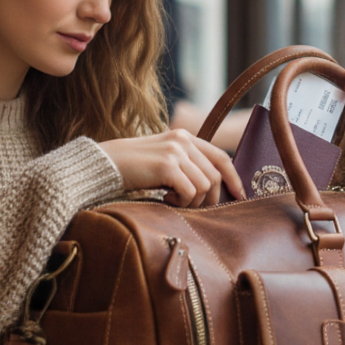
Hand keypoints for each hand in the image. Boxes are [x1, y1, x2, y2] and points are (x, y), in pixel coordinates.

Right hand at [100, 131, 245, 207]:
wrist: (104, 165)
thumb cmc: (133, 168)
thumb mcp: (163, 160)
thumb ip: (186, 165)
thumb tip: (212, 187)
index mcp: (184, 137)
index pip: (221, 157)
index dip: (233, 177)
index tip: (240, 195)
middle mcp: (183, 140)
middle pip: (215, 176)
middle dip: (210, 198)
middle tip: (194, 208)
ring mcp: (175, 151)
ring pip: (204, 186)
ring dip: (192, 202)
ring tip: (173, 201)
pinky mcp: (167, 165)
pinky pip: (190, 192)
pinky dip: (181, 202)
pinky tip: (165, 199)